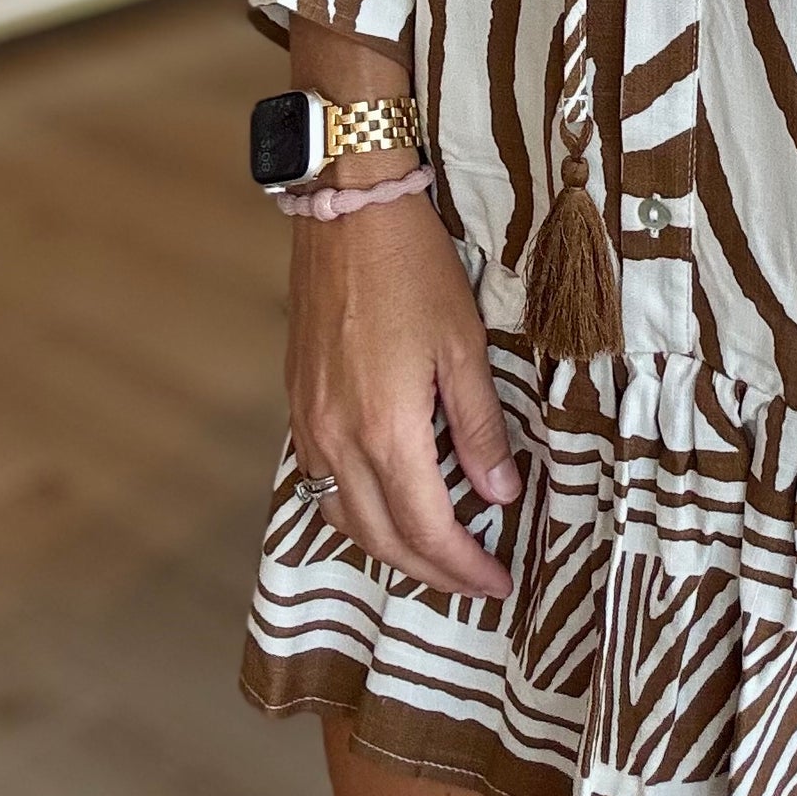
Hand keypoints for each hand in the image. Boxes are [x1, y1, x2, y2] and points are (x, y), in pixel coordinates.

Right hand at [287, 184, 519, 599]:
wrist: (345, 212)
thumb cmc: (413, 270)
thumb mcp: (464, 345)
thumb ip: (479, 427)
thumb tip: (500, 494)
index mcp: (386, 432)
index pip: (426, 530)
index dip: (463, 567)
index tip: (498, 583)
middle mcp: (337, 442)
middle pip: (381, 539)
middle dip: (431, 572)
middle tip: (475, 581)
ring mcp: (308, 425)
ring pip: (343, 519)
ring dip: (389, 548)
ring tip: (436, 553)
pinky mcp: (296, 405)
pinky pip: (320, 484)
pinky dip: (355, 512)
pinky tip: (386, 504)